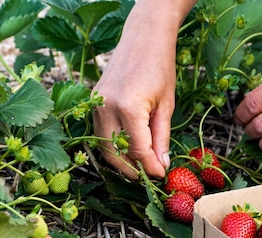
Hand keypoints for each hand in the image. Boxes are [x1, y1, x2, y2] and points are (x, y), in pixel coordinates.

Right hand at [93, 50, 174, 179]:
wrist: (143, 37)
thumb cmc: (160, 66)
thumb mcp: (166, 104)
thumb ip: (162, 137)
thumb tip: (161, 164)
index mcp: (129, 108)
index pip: (138, 151)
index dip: (150, 168)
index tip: (161, 175)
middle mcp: (107, 107)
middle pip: (114, 154)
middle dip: (131, 170)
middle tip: (148, 176)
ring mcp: (96, 104)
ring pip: (103, 146)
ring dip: (120, 160)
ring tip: (140, 166)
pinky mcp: (94, 101)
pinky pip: (100, 131)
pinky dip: (113, 144)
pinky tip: (129, 149)